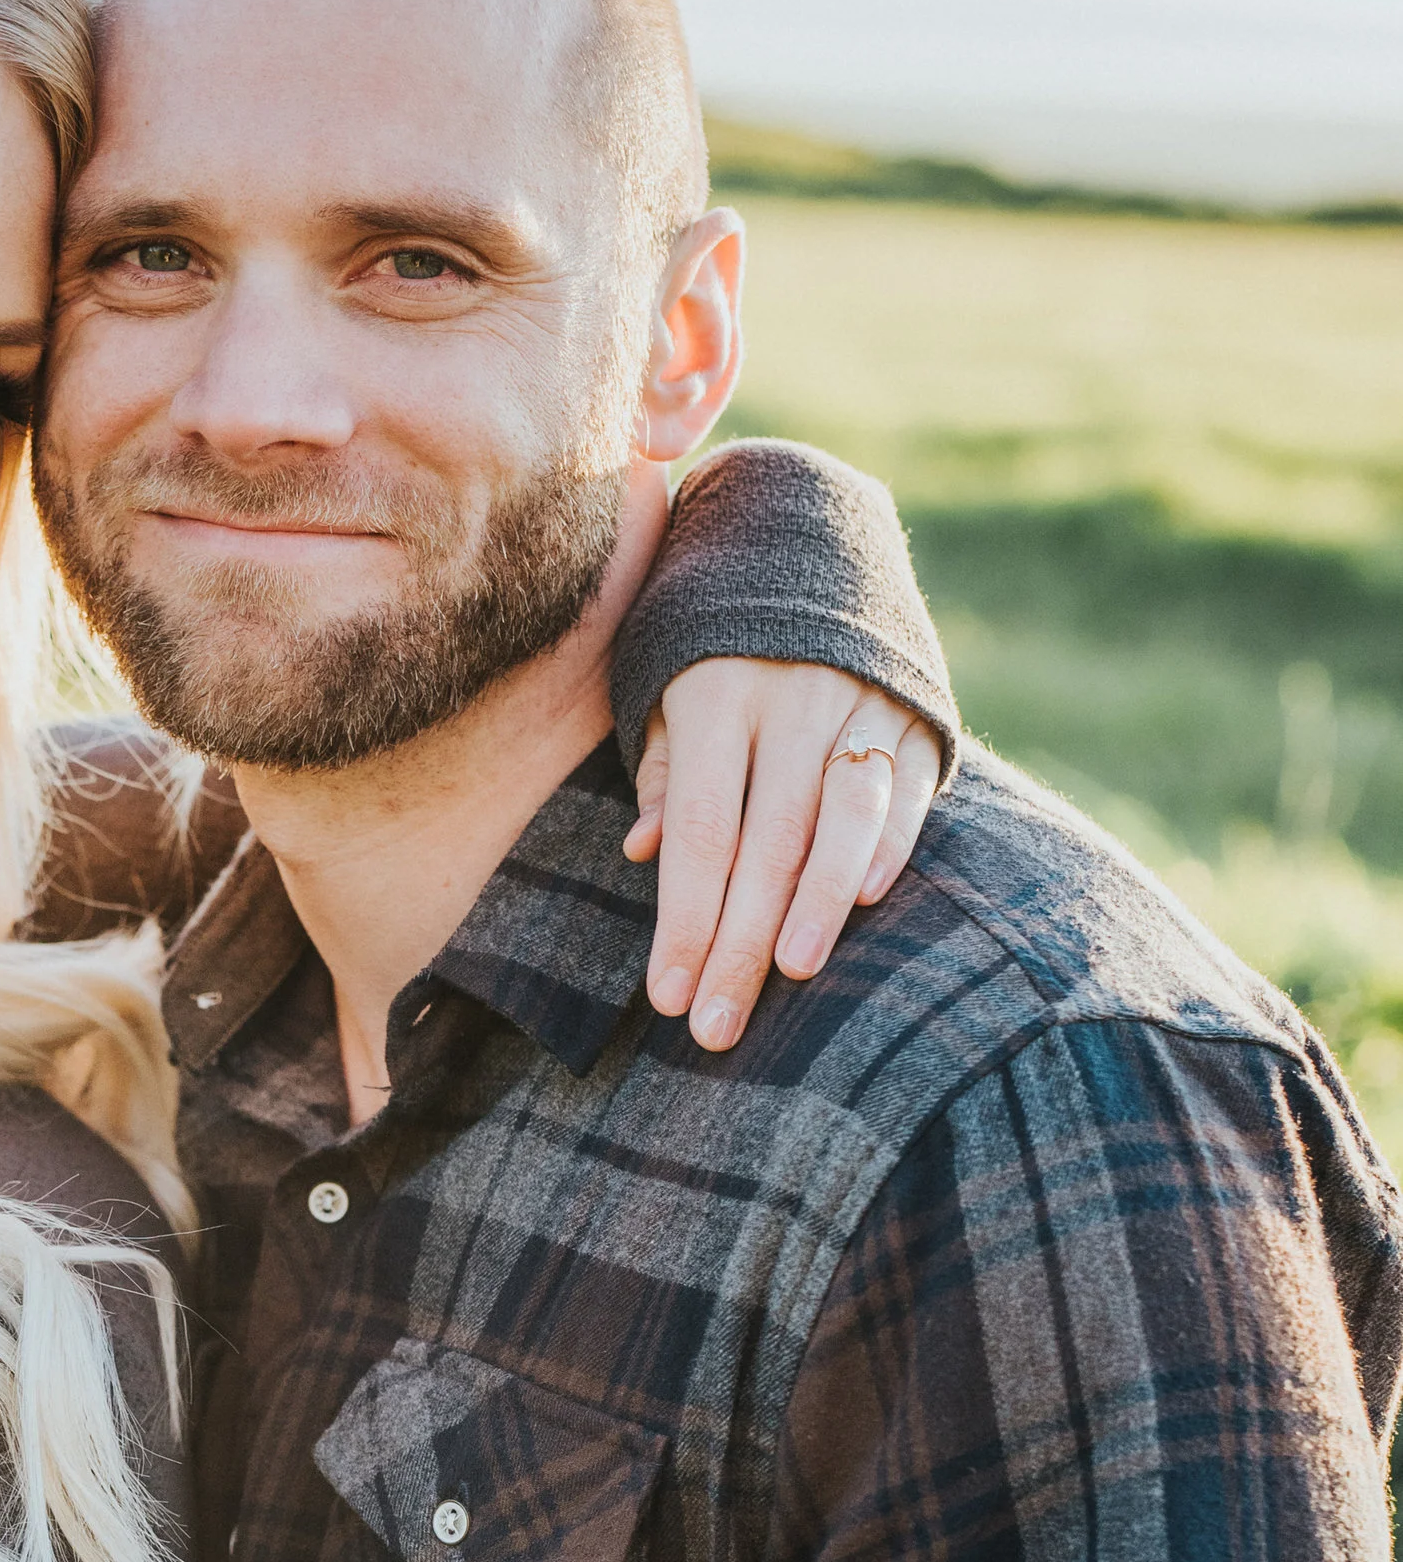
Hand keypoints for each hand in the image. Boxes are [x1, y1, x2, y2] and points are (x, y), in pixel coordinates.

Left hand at [627, 663, 942, 1048]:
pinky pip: (907, 787)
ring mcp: (860, 700)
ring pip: (841, 815)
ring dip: (817, 900)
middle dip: (740, 942)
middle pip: (765, 841)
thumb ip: (663, 769)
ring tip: (793, 972)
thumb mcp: (666, 684)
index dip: (684, 918)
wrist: (812, 536)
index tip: (668, 997)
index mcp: (714, 694)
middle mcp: (790, 697)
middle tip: (718, 1026)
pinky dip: (890, 843)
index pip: (699, 830)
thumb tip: (642, 851)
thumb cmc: (716, 639)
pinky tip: (867, 900)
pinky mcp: (918, 710)